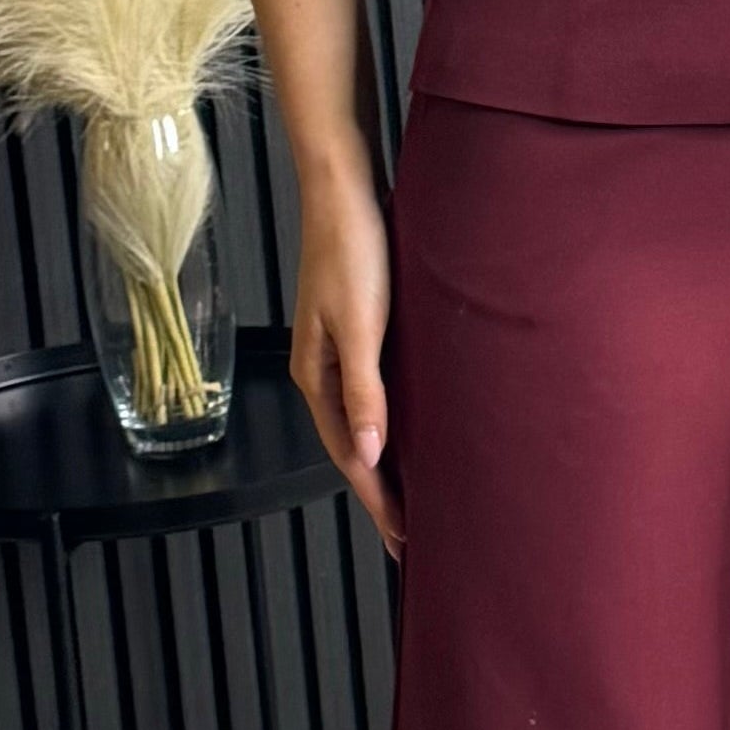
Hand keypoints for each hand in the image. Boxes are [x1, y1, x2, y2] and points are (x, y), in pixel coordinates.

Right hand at [293, 176, 401, 559]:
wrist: (344, 188)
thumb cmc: (352, 249)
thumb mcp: (361, 325)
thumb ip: (364, 392)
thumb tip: (368, 455)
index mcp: (316, 375)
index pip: (349, 457)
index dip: (376, 501)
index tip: (402, 541)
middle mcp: (323, 369)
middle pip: (353, 447)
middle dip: (379, 495)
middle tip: (409, 540)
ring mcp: (340, 350)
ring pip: (363, 423)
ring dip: (386, 463)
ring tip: (414, 500)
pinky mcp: (360, 330)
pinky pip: (373, 395)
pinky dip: (391, 425)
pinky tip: (413, 432)